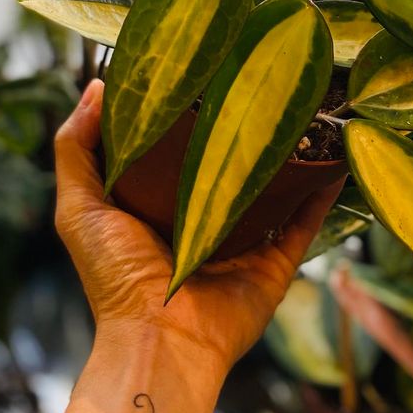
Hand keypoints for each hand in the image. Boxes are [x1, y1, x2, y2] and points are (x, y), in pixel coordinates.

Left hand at [54, 80, 340, 373]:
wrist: (160, 341)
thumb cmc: (114, 276)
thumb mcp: (79, 208)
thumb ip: (76, 151)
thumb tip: (95, 87)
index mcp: (155, 207)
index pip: (174, 152)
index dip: (184, 116)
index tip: (198, 70)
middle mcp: (200, 222)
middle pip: (226, 168)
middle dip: (240, 132)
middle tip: (257, 83)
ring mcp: (241, 243)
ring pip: (270, 191)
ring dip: (288, 159)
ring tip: (305, 113)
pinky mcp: (274, 263)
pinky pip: (303, 223)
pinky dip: (321, 194)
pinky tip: (335, 162)